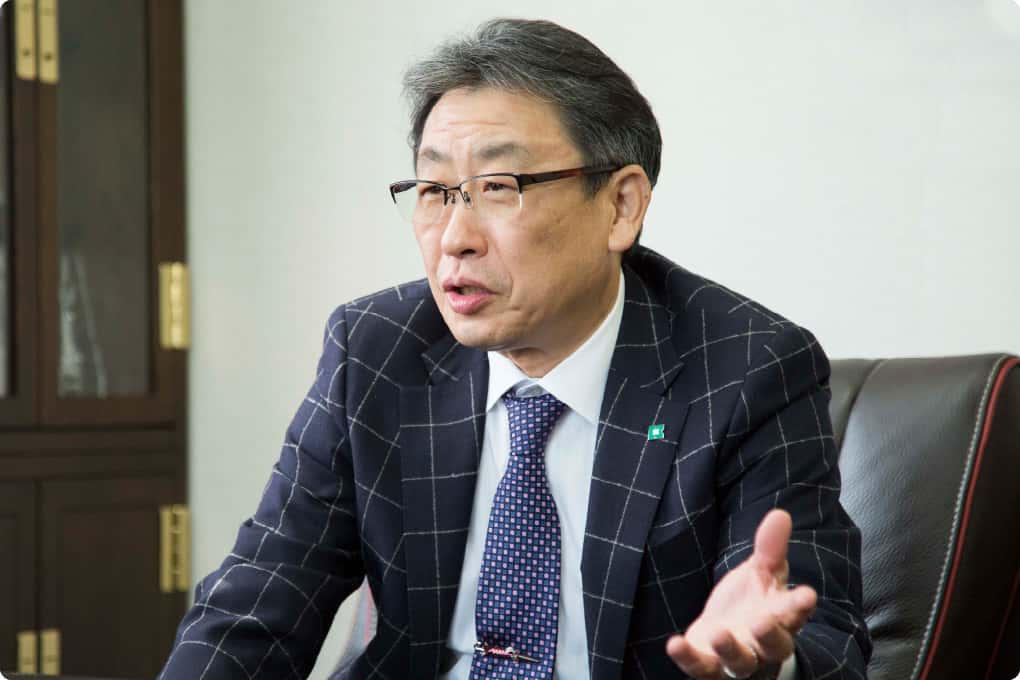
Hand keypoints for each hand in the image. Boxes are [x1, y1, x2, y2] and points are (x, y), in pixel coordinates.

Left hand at [665, 509, 816, 678]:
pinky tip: (674, 644)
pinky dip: (688, 658)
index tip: (807, 594)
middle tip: (762, 622)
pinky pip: (700, 668)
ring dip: (730, 649)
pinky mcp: (709, 667)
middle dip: (769, 635)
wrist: (726, 639)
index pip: (794, 613)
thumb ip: (770, 548)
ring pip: (740, 663)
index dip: (799, 605)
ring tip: (717, 632)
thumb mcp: (761, 573)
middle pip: (774, 646)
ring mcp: (737, 661)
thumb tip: (780, 513)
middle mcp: (763, 646)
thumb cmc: (752, 605)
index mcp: (780, 618)